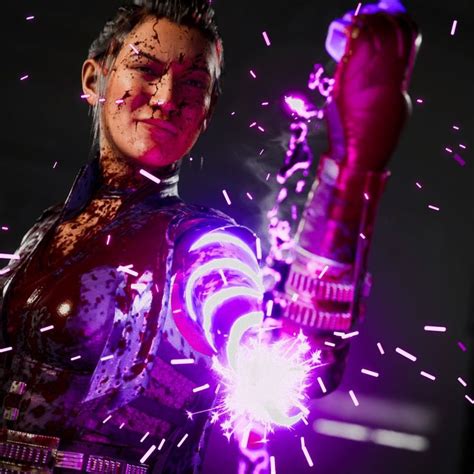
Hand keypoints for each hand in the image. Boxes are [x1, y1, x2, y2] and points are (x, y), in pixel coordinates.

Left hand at [326, 10, 420, 170]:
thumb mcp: (385, 105)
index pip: (408, 32)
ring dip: (360, 23)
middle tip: (361, 21)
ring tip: (349, 27)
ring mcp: (372, 71)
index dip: (396, 22)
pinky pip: (353, 40)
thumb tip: (377, 69)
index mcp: (399, 77)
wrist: (359, 154)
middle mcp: (389, 70)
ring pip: (372, 29)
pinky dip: (345, 32)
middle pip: (391, 26)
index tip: (380, 20)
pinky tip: (341, 34)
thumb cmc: (368, 137)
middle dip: (377, 18)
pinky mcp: (352, 75)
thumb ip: (383, 83)